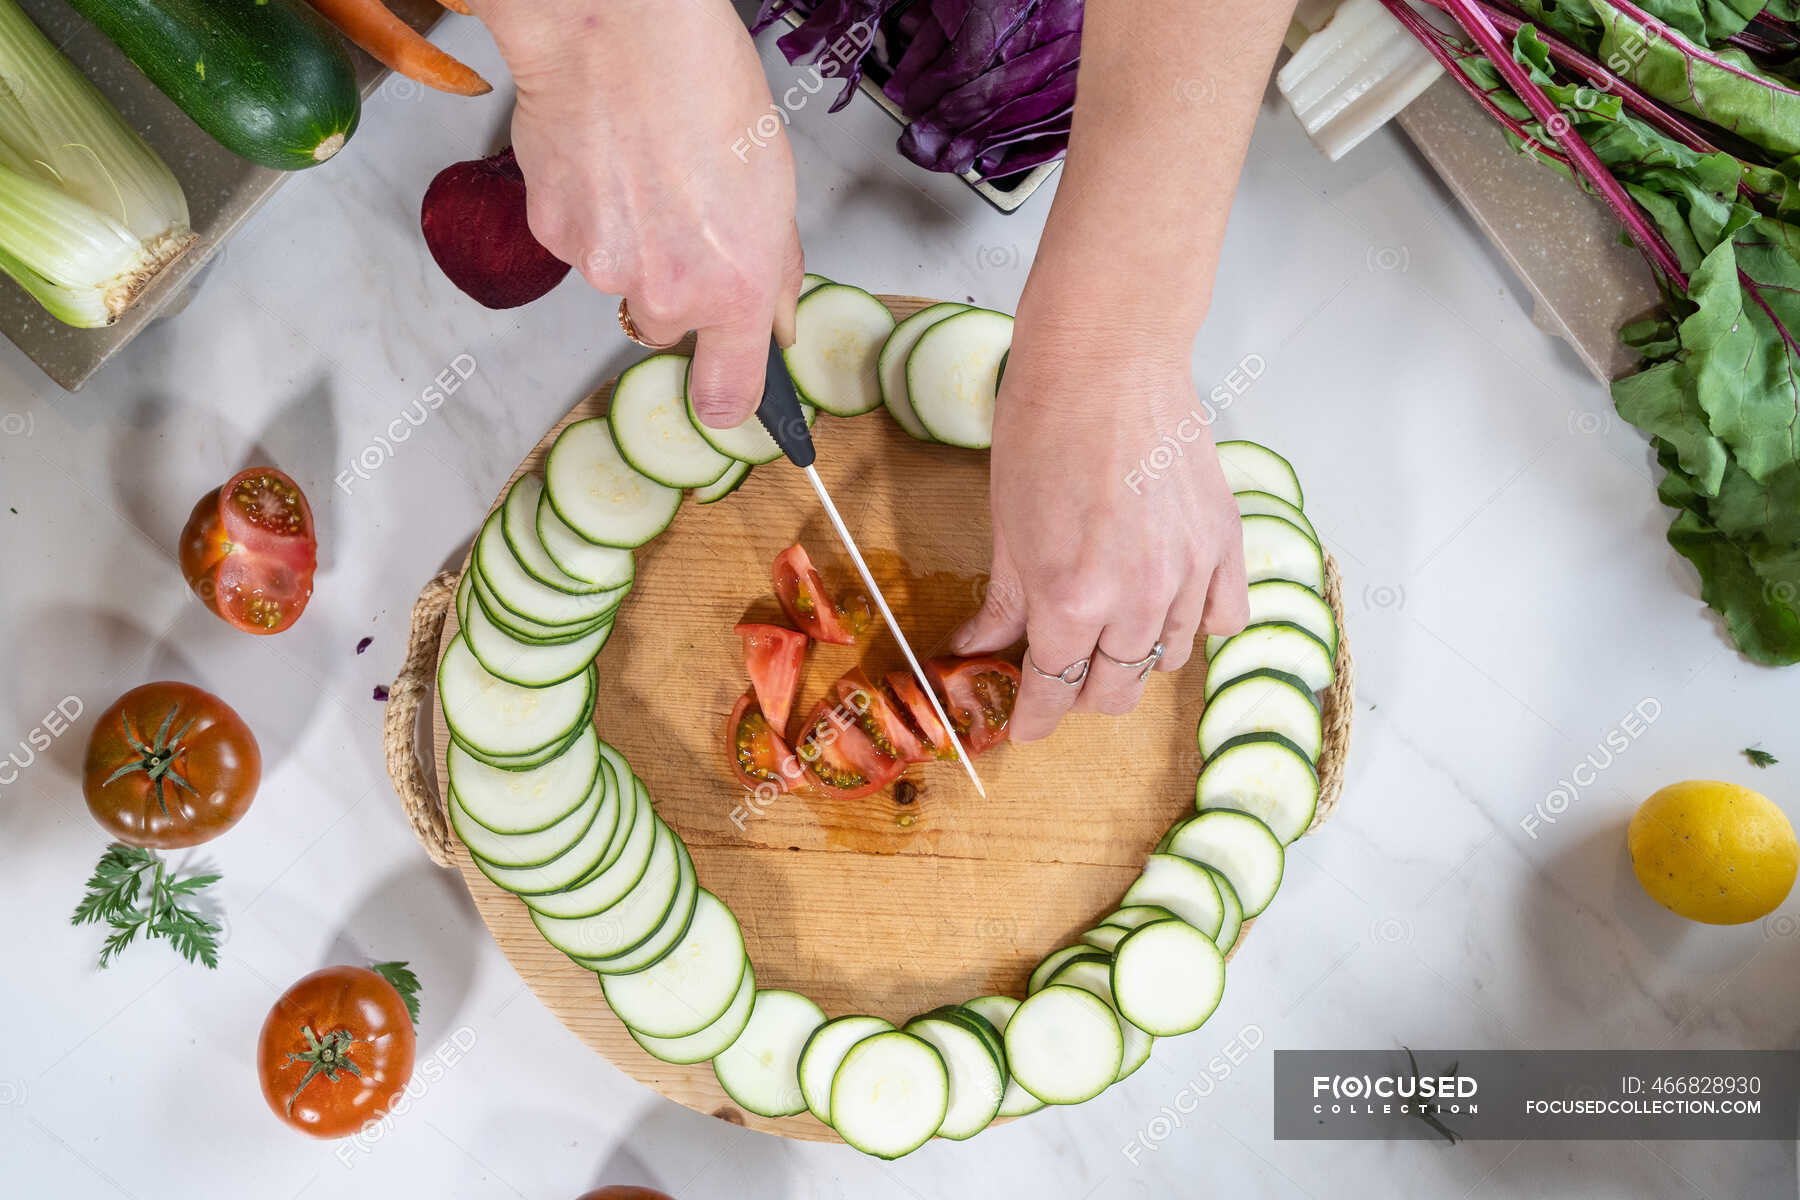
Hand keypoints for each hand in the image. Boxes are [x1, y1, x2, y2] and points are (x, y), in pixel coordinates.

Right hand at [478, 0, 803, 424]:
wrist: (617, 31)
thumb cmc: (706, 87)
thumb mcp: (775, 184)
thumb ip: (775, 267)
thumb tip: (778, 321)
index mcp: (735, 287)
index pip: (728, 396)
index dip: (728, 399)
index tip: (728, 394)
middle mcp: (666, 292)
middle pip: (665, 327)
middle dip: (676, 287)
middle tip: (685, 214)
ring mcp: (601, 268)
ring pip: (619, 279)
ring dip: (632, 241)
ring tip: (645, 168)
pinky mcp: (552, 234)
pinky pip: (577, 242)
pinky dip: (590, 211)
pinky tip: (607, 158)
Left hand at [951, 318, 1249, 741]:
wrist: (1108, 359)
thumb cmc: (1044, 429)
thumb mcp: (1006, 525)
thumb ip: (1004, 600)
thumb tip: (979, 647)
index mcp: (1071, 600)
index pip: (1053, 691)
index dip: (1034, 718)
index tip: (1024, 727)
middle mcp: (1137, 600)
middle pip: (1113, 692)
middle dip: (1079, 696)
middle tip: (1057, 674)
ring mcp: (1189, 574)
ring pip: (1166, 660)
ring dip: (1131, 659)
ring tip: (1107, 631)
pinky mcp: (1224, 544)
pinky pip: (1222, 618)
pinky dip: (1197, 624)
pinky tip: (1169, 605)